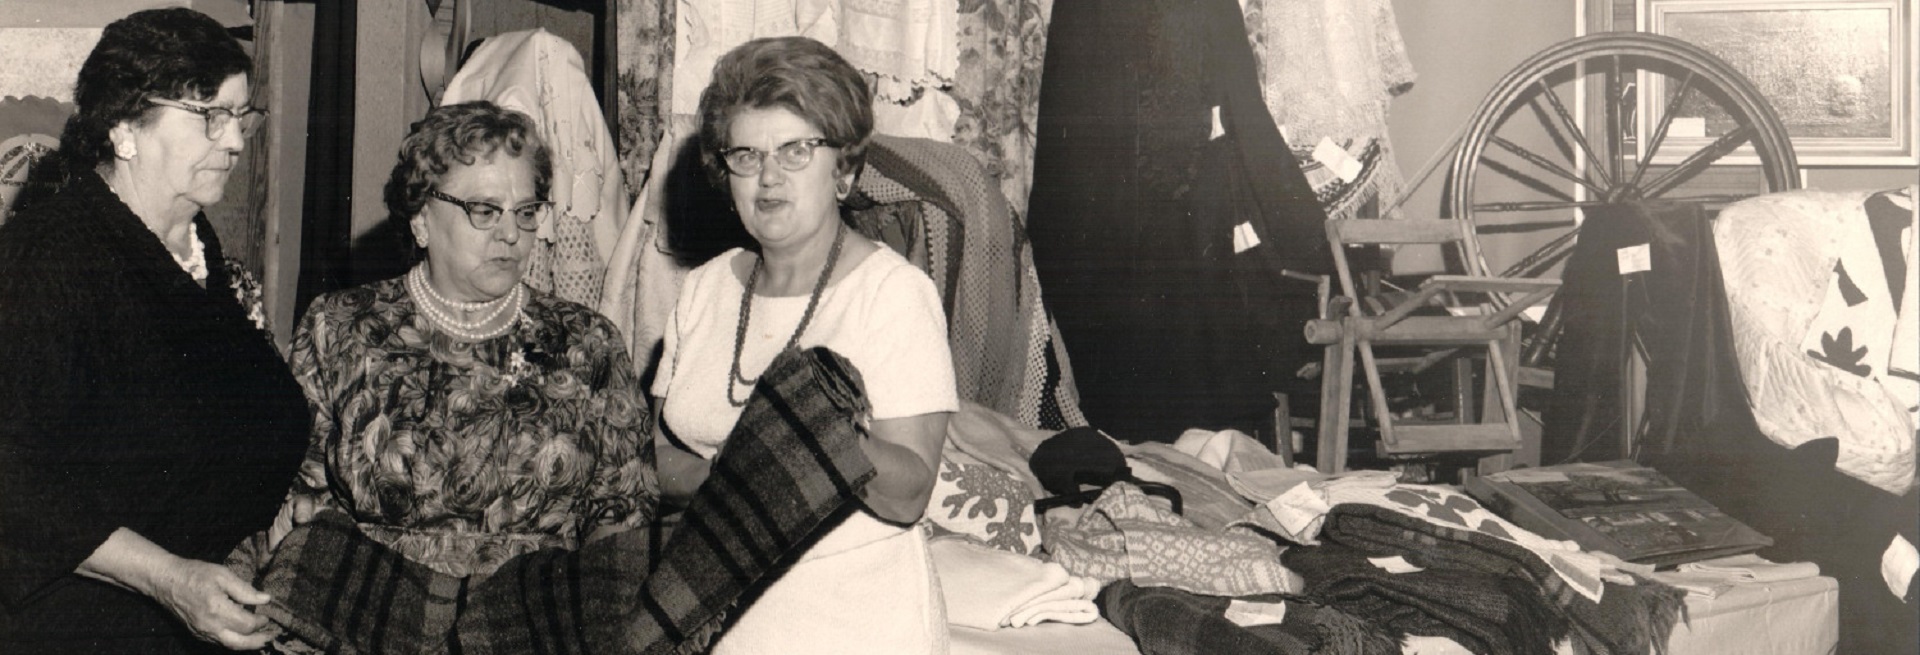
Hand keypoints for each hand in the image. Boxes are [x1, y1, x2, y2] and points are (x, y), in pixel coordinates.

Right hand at [147, 556, 281, 649]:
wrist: (166, 581)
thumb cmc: (195, 574)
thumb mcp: (222, 575)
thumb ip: (244, 590)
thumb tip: (265, 600)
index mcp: (217, 610)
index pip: (246, 624)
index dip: (260, 622)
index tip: (266, 615)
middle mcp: (209, 626)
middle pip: (238, 643)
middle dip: (257, 641)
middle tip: (271, 637)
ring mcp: (201, 632)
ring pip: (228, 645)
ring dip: (246, 644)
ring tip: (261, 639)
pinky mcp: (196, 633)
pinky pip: (218, 641)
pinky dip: (233, 641)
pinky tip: (241, 635)